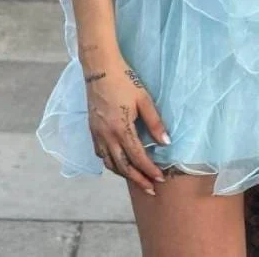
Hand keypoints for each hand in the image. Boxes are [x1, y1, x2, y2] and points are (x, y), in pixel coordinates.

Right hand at [86, 55, 169, 194]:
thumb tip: (166, 143)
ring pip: (109, 163)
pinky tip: (118, 163)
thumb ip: (155, 122)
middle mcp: (107, 136)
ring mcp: (97, 134)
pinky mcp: (92, 129)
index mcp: (121, 129)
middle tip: (150, 189)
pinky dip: (110, 163)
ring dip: (124, 174)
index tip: (160, 179)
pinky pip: (100, 154)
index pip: (137, 158)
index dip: (149, 170)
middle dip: (138, 180)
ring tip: (137, 179)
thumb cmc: (125, 80)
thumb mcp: (144, 99)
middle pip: (123, 167)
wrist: (100, 68)